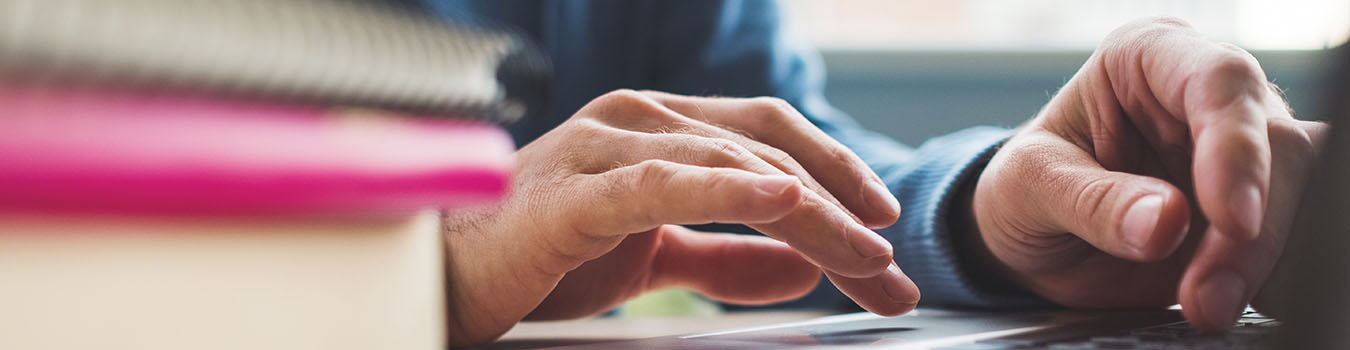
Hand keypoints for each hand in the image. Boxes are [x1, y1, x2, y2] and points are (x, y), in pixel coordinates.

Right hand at [442, 90, 918, 344]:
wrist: (443, 277)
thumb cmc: (538, 256)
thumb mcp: (652, 258)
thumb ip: (724, 256)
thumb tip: (801, 264)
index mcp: (657, 128)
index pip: (768, 138)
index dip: (835, 173)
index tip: (883, 225)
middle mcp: (637, 120)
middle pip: (765, 150)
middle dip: (840, 208)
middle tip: (889, 271)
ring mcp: (603, 147)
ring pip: (730, 167)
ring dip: (810, 213)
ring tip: (862, 257)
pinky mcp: (575, 193)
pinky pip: (663, 185)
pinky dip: (727, 189)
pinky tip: (779, 201)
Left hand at [966, 16, 1327, 330]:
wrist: (1029, 238)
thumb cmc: (1024, 188)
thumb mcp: (1030, 186)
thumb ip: (1092, 200)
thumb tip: (1166, 222)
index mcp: (1149, 58)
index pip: (1219, 81)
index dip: (1236, 148)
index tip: (1230, 218)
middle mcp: (1208, 98)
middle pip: (1279, 146)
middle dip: (1250, 232)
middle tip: (1205, 296)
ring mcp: (1241, 156)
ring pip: (1302, 196)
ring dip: (1264, 263)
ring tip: (1206, 308)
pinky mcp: (1256, 212)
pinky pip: (1294, 240)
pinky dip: (1273, 278)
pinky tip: (1233, 302)